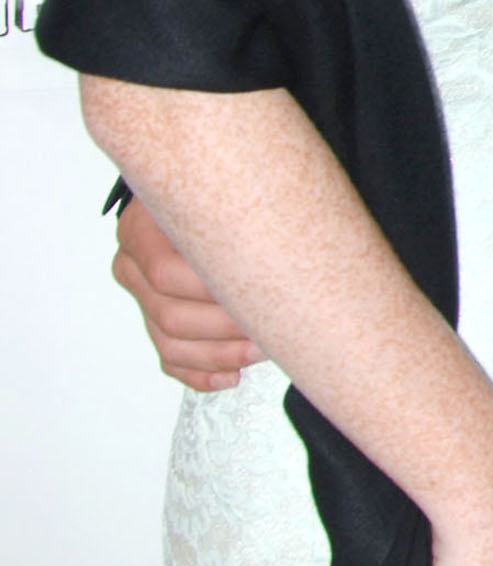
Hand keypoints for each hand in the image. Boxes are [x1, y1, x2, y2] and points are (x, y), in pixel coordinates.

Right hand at [114, 198, 263, 389]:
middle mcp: (132, 265)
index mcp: (141, 229)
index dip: (211, 293)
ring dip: (220, 354)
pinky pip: (171, 358)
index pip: (166, 272)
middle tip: (270, 327)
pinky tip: (232, 376)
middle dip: (224, 329)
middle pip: (170, 314)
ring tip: (262, 350)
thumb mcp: (226, 189)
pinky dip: (201, 373)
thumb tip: (287, 251)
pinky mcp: (154, 322)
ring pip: (170, 342)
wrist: (204, 193)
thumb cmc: (225, 191)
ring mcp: (140, 297)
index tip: (259, 295)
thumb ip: (240, 213)